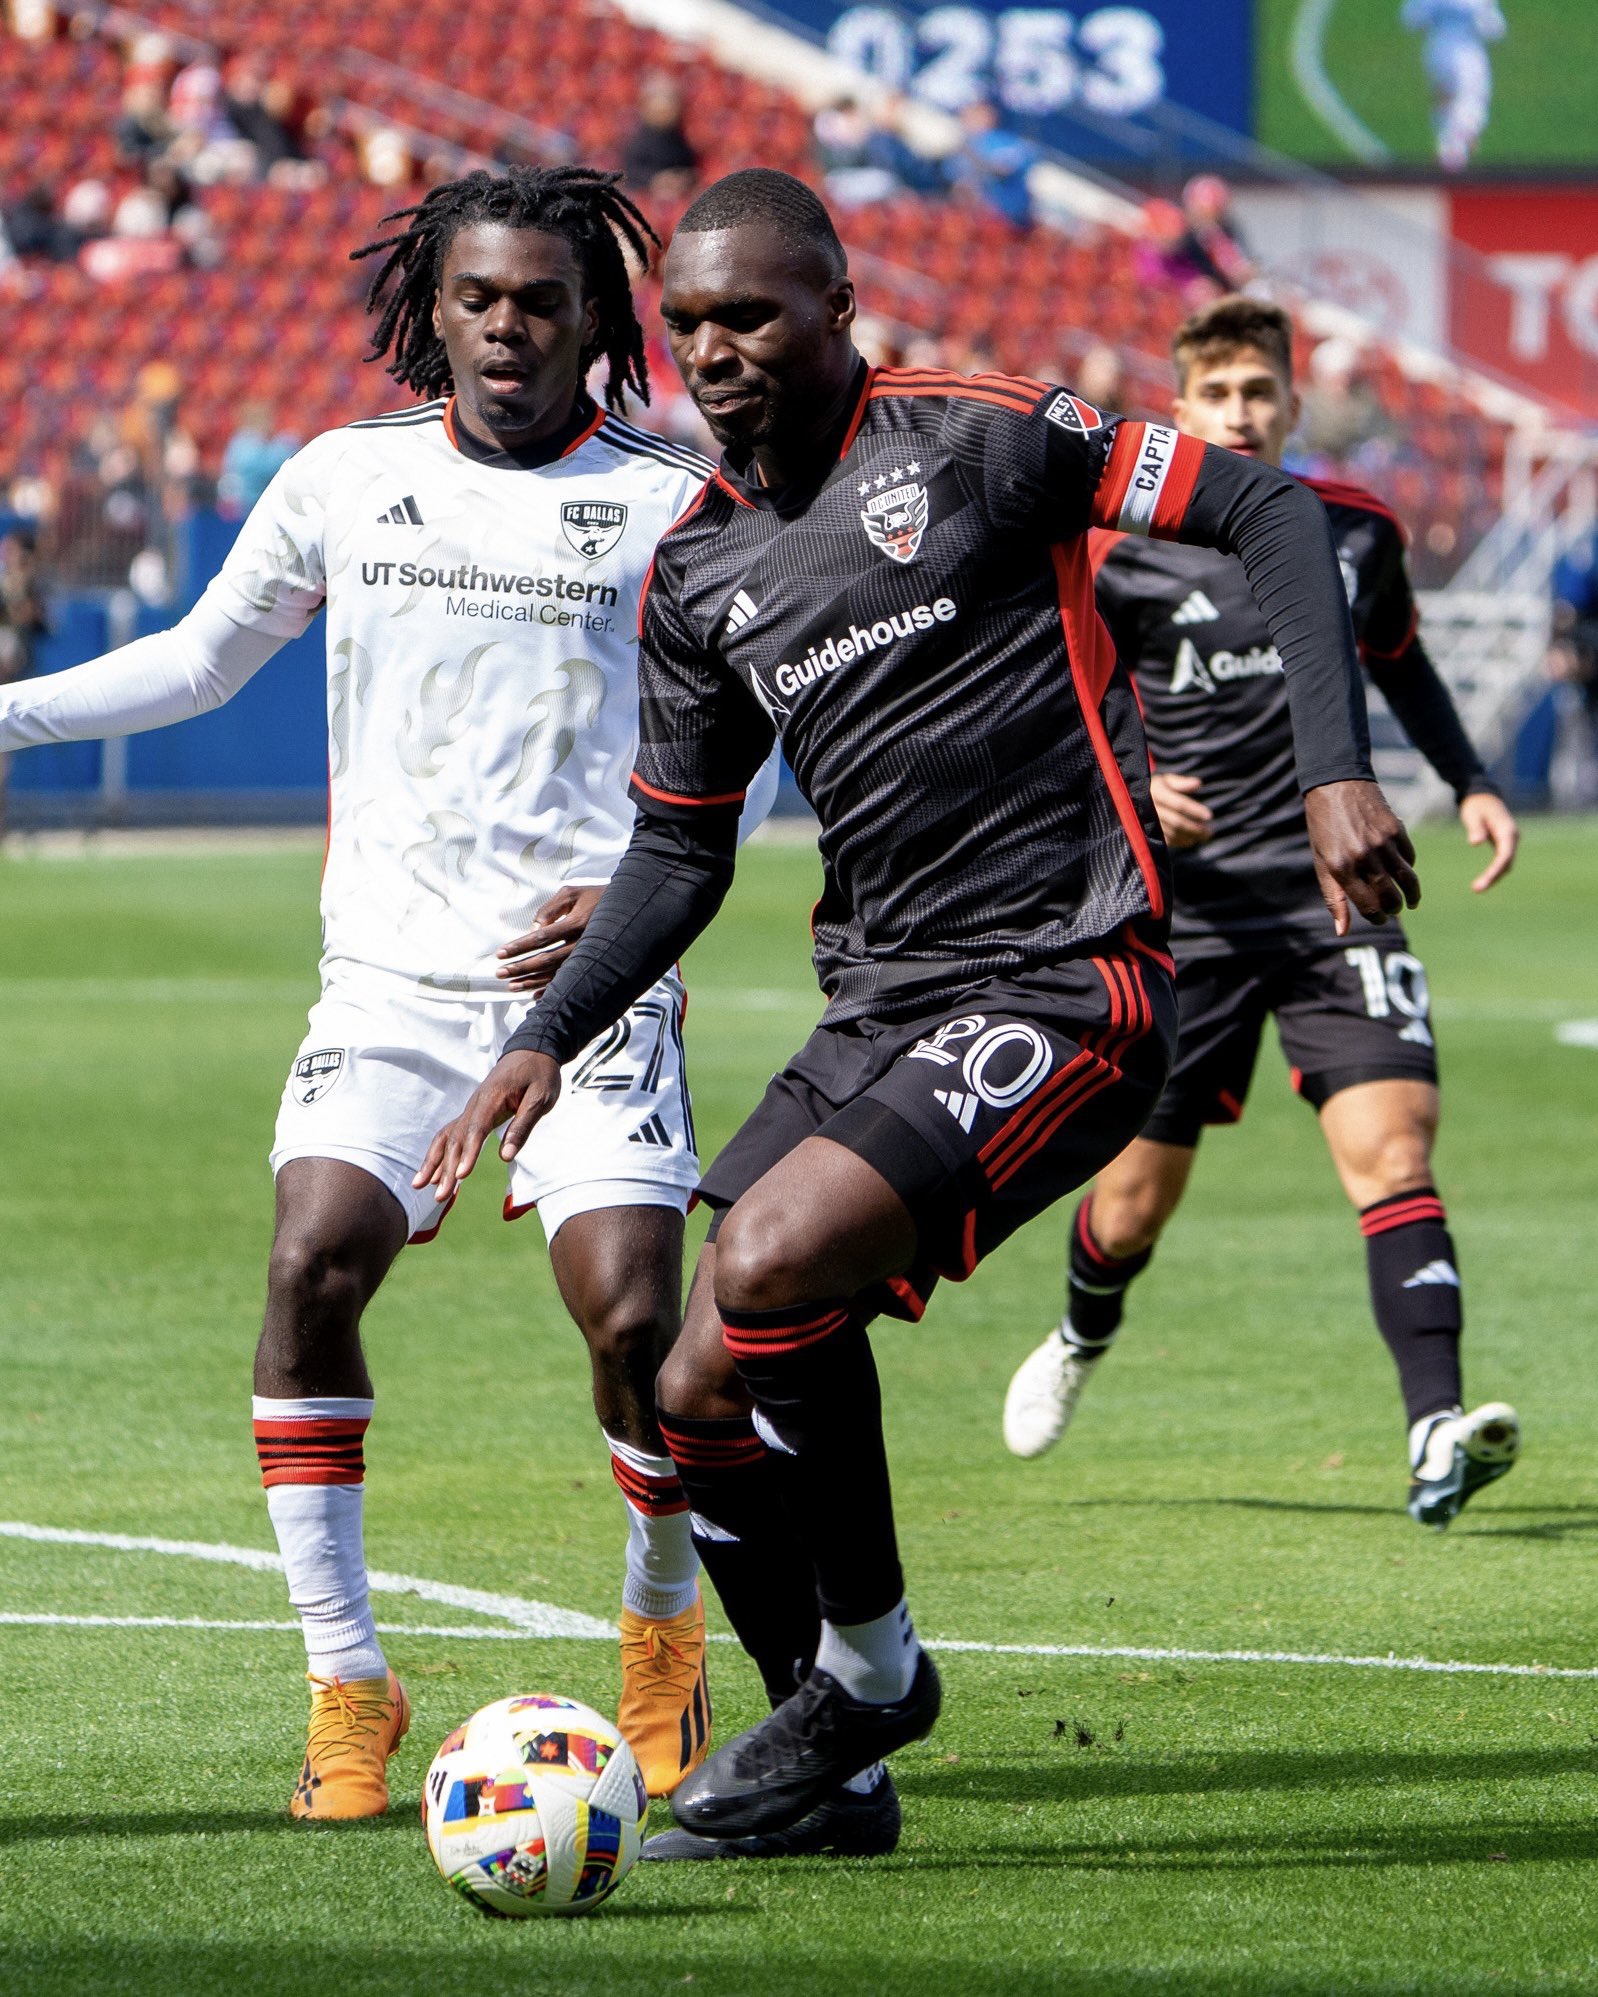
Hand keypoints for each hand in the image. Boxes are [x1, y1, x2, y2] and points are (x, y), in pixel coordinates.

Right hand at [413, 1050, 562, 1203]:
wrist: (533, 1050)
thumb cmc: (540, 1074)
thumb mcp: (541, 1098)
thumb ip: (523, 1126)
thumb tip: (506, 1157)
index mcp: (492, 1099)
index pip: (476, 1130)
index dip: (468, 1154)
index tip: (461, 1176)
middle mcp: (475, 1105)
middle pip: (457, 1139)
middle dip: (446, 1169)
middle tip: (440, 1197)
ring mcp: (471, 1109)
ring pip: (447, 1137)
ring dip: (434, 1162)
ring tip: (420, 1186)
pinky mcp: (473, 1113)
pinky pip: (451, 1134)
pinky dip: (439, 1153)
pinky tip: (433, 1172)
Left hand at [495, 885, 605, 994]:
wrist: (629, 910)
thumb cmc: (594, 897)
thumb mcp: (572, 893)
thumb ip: (550, 908)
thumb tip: (533, 929)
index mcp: (576, 923)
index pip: (541, 937)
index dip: (519, 946)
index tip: (500, 953)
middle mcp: (583, 943)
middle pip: (546, 960)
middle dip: (521, 968)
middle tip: (500, 973)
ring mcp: (589, 957)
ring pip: (556, 974)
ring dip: (533, 982)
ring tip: (512, 986)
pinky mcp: (592, 965)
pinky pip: (569, 981)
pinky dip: (552, 989)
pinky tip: (536, 996)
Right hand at [1149, 771, 1213, 848]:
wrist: (1131, 800)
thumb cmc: (1155, 788)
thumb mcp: (1166, 780)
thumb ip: (1181, 782)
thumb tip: (1198, 784)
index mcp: (1156, 792)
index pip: (1179, 804)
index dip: (1195, 811)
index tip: (1210, 816)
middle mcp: (1150, 809)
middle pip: (1177, 822)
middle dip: (1195, 828)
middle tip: (1210, 831)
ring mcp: (1147, 823)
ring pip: (1172, 833)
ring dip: (1190, 836)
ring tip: (1204, 836)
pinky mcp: (1147, 834)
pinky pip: (1166, 840)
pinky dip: (1181, 842)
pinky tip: (1192, 840)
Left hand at [1303, 779, 1420, 937]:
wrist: (1336, 785)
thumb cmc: (1324, 828)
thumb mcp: (1322, 862)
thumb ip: (1334, 898)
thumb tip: (1342, 932)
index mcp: (1341, 868)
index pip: (1369, 905)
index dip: (1376, 917)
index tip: (1378, 919)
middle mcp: (1364, 856)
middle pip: (1391, 896)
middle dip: (1394, 908)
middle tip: (1393, 911)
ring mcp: (1382, 842)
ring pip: (1407, 879)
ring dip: (1412, 895)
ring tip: (1410, 902)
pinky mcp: (1396, 829)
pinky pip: (1409, 857)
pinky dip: (1409, 868)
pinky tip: (1404, 873)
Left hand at [1459, 791, 1517, 892]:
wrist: (1483, 796)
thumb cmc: (1476, 805)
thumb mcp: (1473, 815)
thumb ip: (1475, 828)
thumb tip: (1475, 842)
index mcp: (1507, 830)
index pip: (1504, 855)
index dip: (1495, 870)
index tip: (1483, 882)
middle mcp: (1512, 837)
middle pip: (1507, 862)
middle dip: (1494, 877)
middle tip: (1477, 889)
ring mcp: (1510, 841)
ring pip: (1506, 863)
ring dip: (1495, 876)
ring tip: (1478, 888)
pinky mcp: (1504, 843)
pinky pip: (1502, 860)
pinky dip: (1495, 871)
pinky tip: (1484, 880)